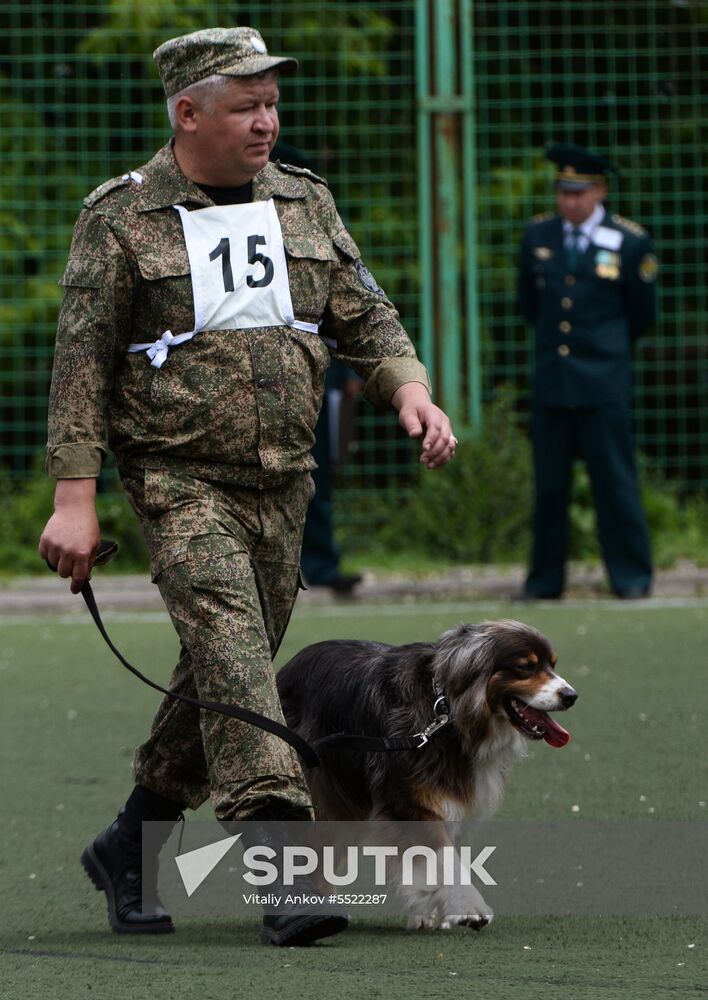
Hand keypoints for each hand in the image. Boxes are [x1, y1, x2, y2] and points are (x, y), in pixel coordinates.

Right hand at [38, 479, 100, 593]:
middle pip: (64, 574)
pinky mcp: (45, 540)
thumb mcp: (94, 545)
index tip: (74, 590)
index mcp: (82, 554)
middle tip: (71, 564)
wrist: (74, 508)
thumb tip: (86, 579)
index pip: (78, 577)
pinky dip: (49, 554)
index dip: (76, 586)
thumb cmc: (88, 527)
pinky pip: (44, 556)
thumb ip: (89, 562)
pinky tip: (56, 545)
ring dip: (59, 562)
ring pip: (53, 565)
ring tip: (65, 550)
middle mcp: (68, 552)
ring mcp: (55, 546)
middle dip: (68, 572)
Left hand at [391, 382, 457, 469]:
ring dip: (440, 458)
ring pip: (450, 447)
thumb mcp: (407, 414)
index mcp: (435, 415)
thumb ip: (411, 424)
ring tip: (428, 466)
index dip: (431, 439)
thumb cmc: (412, 412)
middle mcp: (445, 423)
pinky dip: (443, 460)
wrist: (419, 408)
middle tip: (422, 460)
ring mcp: (448, 432)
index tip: (424, 449)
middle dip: (435, 451)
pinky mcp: (448, 440)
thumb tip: (415, 435)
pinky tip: (432, 465)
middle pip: (445, 439)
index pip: (436, 428)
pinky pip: (450, 452)